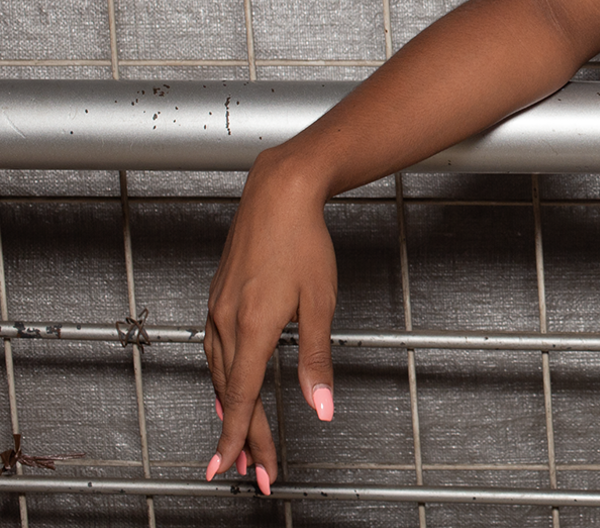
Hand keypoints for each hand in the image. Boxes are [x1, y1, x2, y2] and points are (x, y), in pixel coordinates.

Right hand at [203, 147, 338, 493]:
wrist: (279, 193)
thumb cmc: (303, 240)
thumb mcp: (321, 304)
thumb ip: (317, 360)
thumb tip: (321, 407)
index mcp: (251, 327)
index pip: (242, 398)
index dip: (238, 439)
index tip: (233, 470)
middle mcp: (226, 322)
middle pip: (230, 394)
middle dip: (242, 437)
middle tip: (254, 470)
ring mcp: (217, 310)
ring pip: (219, 375)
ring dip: (231, 412)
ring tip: (243, 443)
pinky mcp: (218, 299)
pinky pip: (215, 352)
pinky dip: (223, 380)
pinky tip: (230, 389)